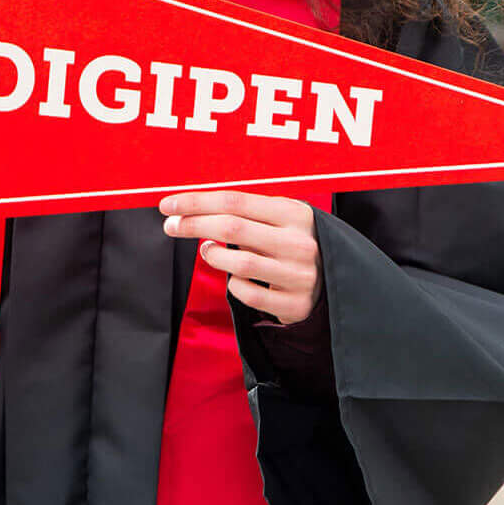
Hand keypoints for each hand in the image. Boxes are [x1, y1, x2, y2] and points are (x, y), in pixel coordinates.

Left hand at [158, 190, 321, 323]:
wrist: (336, 283)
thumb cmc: (293, 243)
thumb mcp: (281, 219)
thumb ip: (246, 211)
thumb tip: (189, 208)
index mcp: (295, 214)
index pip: (235, 201)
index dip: (196, 202)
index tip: (167, 204)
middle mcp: (299, 242)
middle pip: (232, 228)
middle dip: (193, 224)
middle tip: (171, 225)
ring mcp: (299, 274)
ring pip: (238, 263)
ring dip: (212, 256)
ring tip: (207, 250)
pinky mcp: (295, 303)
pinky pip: (247, 294)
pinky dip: (232, 285)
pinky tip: (233, 277)